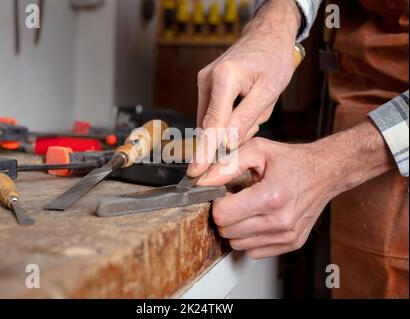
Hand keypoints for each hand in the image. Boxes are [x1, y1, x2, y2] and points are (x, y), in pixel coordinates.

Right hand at [187, 0, 301, 176]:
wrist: (268, 35)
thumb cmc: (273, 59)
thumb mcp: (268, 91)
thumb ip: (246, 119)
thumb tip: (226, 143)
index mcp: (224, 78)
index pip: (212, 124)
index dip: (204, 151)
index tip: (195, 172)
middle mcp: (207, 80)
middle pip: (210, 125)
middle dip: (230, 134)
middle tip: (256, 119)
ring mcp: (204, 82)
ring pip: (212, 121)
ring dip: (232, 125)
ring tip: (254, 105)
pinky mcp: (206, 86)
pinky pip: (213, 113)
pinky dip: (229, 118)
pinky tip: (246, 105)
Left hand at [197, 122, 393, 258]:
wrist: (326, 172)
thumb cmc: (292, 160)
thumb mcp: (257, 150)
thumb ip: (226, 165)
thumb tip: (201, 181)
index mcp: (272, 196)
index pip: (223, 215)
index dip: (218, 203)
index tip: (225, 193)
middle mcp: (281, 221)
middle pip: (228, 232)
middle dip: (225, 214)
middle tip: (236, 199)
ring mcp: (287, 235)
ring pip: (238, 244)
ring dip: (236, 227)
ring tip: (249, 207)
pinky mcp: (291, 243)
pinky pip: (254, 251)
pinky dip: (250, 237)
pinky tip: (258, 219)